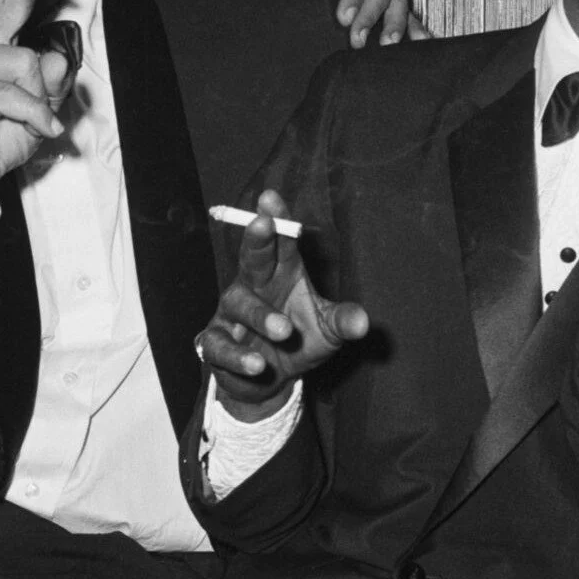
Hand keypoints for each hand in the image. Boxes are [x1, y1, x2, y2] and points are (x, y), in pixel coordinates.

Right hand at [199, 189, 368, 420]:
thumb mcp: (327, 331)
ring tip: (284, 330)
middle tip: (263, 223)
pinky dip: (239, 355)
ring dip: (260, 315)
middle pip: (252, 258)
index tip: (271, 198)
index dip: (277, 219)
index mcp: (282, 273)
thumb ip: (342, 321)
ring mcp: (232, 315)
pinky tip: (257, 364)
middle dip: (257, 239)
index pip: (280, 241)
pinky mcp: (216, 344)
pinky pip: (222, 346)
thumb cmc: (298, 340)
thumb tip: (362, 323)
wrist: (267, 381)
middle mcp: (253, 287)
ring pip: (240, 304)